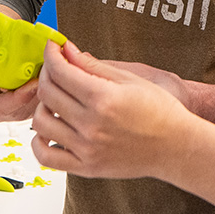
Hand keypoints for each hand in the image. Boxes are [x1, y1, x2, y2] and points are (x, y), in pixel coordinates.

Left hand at [31, 42, 189, 178]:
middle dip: (46, 73)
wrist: (176, 146)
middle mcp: (92, 124)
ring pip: (40, 122)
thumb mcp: (131, 80)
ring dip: (42, 105)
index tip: (53, 46)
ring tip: (56, 99)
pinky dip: (38, 141)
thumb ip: (94, 66)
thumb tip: (68, 50)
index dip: (52, 53)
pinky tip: (49, 129)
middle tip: (55, 68)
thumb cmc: (160, 111)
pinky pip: (45, 156)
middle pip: (47, 93)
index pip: (61, 71)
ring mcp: (87, 148)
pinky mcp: (86, 167)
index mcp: (104, 98)